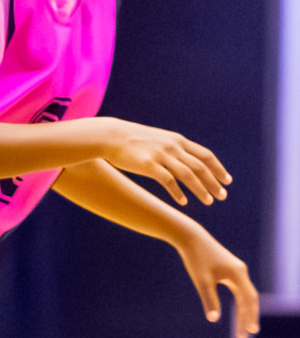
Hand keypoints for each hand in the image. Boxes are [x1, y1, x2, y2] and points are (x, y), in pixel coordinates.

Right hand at [100, 118, 230, 206]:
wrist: (110, 136)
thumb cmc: (134, 140)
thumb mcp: (159, 139)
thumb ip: (175, 149)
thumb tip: (189, 161)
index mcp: (177, 141)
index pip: (205, 155)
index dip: (218, 169)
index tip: (227, 181)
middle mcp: (172, 147)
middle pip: (200, 167)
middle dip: (214, 182)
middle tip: (222, 196)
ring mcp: (160, 155)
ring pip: (188, 175)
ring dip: (201, 189)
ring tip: (209, 201)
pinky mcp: (148, 165)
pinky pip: (168, 181)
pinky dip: (178, 192)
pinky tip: (184, 201)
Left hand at [175, 228, 260, 337]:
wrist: (189, 237)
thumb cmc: (195, 258)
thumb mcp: (202, 281)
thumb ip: (209, 300)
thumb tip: (213, 320)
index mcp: (237, 274)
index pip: (249, 300)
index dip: (250, 316)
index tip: (251, 332)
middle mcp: (240, 272)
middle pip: (249, 299)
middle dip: (248, 318)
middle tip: (245, 336)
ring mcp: (236, 270)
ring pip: (244, 295)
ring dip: (243, 312)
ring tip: (241, 329)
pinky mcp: (229, 269)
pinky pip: (238, 290)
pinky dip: (239, 302)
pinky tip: (237, 311)